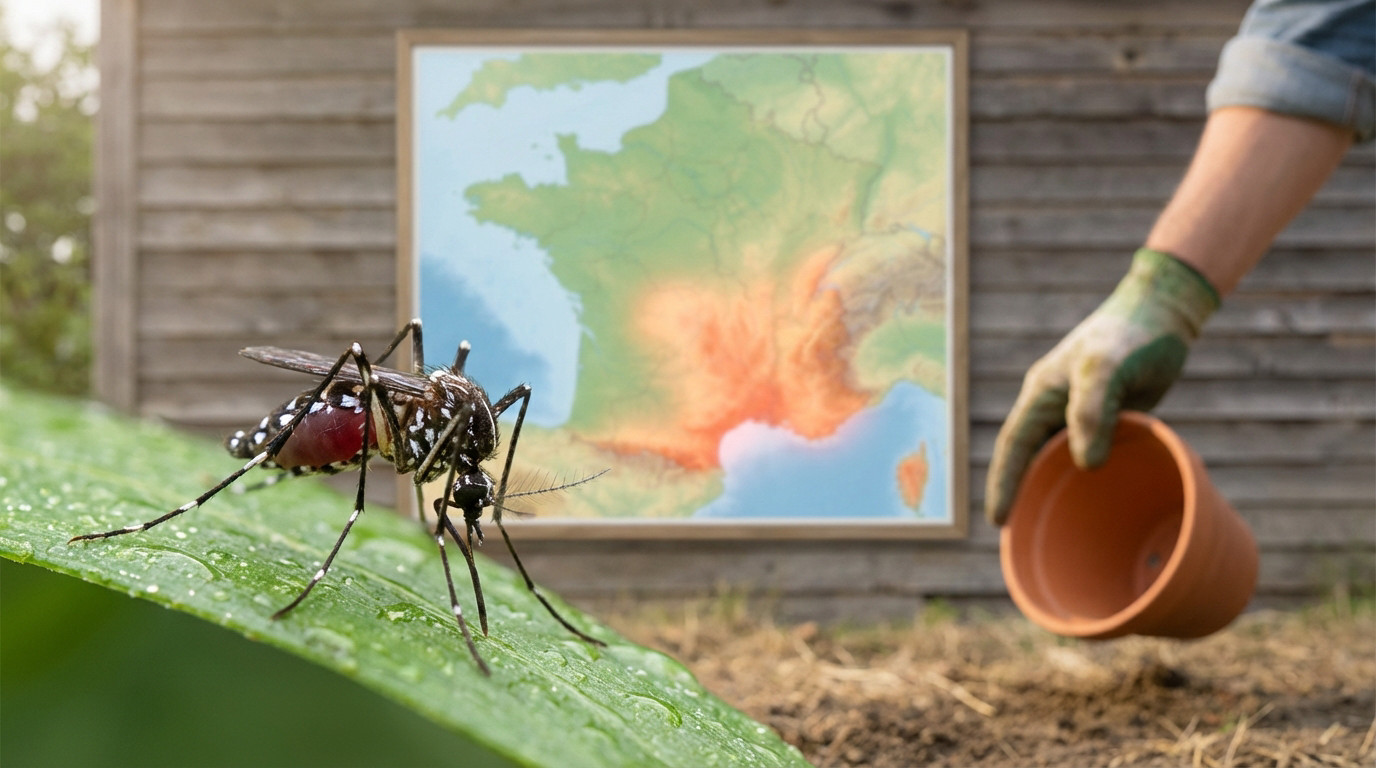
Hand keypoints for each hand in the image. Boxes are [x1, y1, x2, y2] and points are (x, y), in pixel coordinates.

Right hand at [985, 249, 1219, 525]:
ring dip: (1051, 485)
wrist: (1164, 313)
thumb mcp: (1107, 369)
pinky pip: (1089, 451)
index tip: (997, 521)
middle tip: (1016, 534)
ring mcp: (1080, 411)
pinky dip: (1085, 475)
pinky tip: (1093, 498)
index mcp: (1042, 394)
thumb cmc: (1131, 336)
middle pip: (1028, 456)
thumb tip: (1084, 464)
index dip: (1002, 483)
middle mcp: (1054, 405)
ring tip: (1049, 525)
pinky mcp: (1108, 415)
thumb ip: (1091, 413)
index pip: (1013, 446)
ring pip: (1058, 456)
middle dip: (1018, 491)